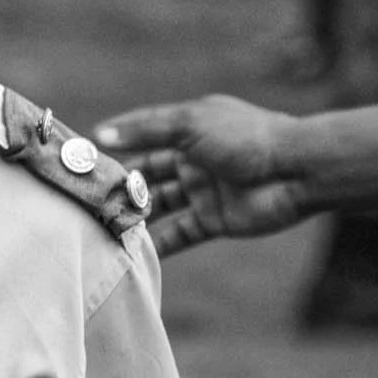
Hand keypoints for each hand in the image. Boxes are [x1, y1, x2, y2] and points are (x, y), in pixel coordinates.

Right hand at [95, 95, 306, 256]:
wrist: (295, 171)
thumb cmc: (245, 138)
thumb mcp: (190, 126)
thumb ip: (146, 131)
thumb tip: (100, 135)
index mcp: (188, 129)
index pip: (142, 135)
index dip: (115, 144)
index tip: (83, 156)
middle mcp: (192, 159)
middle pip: (147, 174)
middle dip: (120, 185)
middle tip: (87, 200)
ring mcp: (202, 190)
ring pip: (160, 206)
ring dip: (135, 216)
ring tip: (103, 227)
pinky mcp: (213, 220)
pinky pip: (179, 233)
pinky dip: (158, 243)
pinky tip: (133, 252)